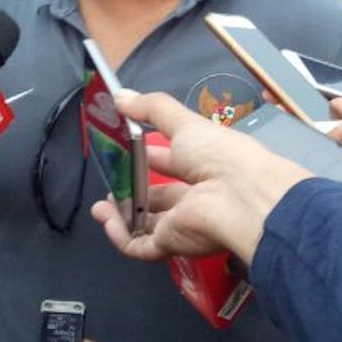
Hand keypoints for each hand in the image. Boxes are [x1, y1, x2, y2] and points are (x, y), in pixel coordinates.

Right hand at [90, 93, 309, 264]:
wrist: (241, 199)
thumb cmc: (219, 155)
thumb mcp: (185, 122)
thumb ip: (152, 109)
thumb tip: (120, 95)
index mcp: (202, 163)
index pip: (169, 161)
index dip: (145, 157)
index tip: (119, 151)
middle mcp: (194, 194)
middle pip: (156, 196)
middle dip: (129, 190)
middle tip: (107, 183)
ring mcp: (183, 222)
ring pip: (145, 223)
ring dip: (120, 216)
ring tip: (99, 207)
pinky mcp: (173, 243)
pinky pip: (141, 246)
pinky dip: (121, 236)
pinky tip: (107, 220)